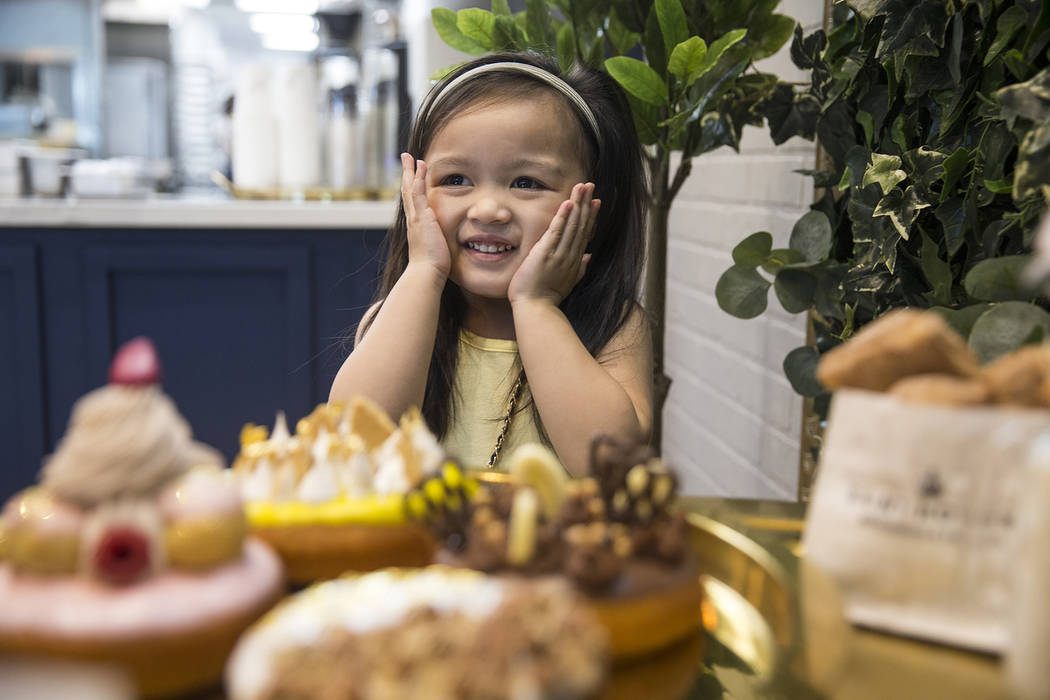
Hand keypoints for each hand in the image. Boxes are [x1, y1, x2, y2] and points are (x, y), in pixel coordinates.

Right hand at [401, 153, 450, 277]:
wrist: (427, 273)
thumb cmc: (432, 267)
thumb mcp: (434, 249)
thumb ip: (436, 242)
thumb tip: (441, 244)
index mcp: (416, 226)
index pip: (412, 201)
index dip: (412, 186)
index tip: (412, 174)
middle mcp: (413, 219)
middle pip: (407, 191)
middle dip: (407, 174)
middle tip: (406, 158)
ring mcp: (416, 217)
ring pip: (410, 189)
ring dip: (411, 172)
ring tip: (410, 157)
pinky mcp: (422, 217)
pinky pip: (418, 193)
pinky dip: (419, 179)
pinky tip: (421, 167)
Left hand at [508, 182, 599, 306]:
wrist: (536, 309)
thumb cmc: (546, 298)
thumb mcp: (568, 282)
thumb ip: (580, 269)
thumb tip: (589, 257)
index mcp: (574, 260)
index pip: (584, 233)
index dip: (590, 216)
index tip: (596, 201)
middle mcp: (570, 255)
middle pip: (581, 224)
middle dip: (586, 203)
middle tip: (591, 185)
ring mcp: (559, 253)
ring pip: (572, 224)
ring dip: (577, 204)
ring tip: (582, 186)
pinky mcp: (546, 253)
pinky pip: (557, 231)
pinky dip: (563, 216)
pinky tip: (568, 203)